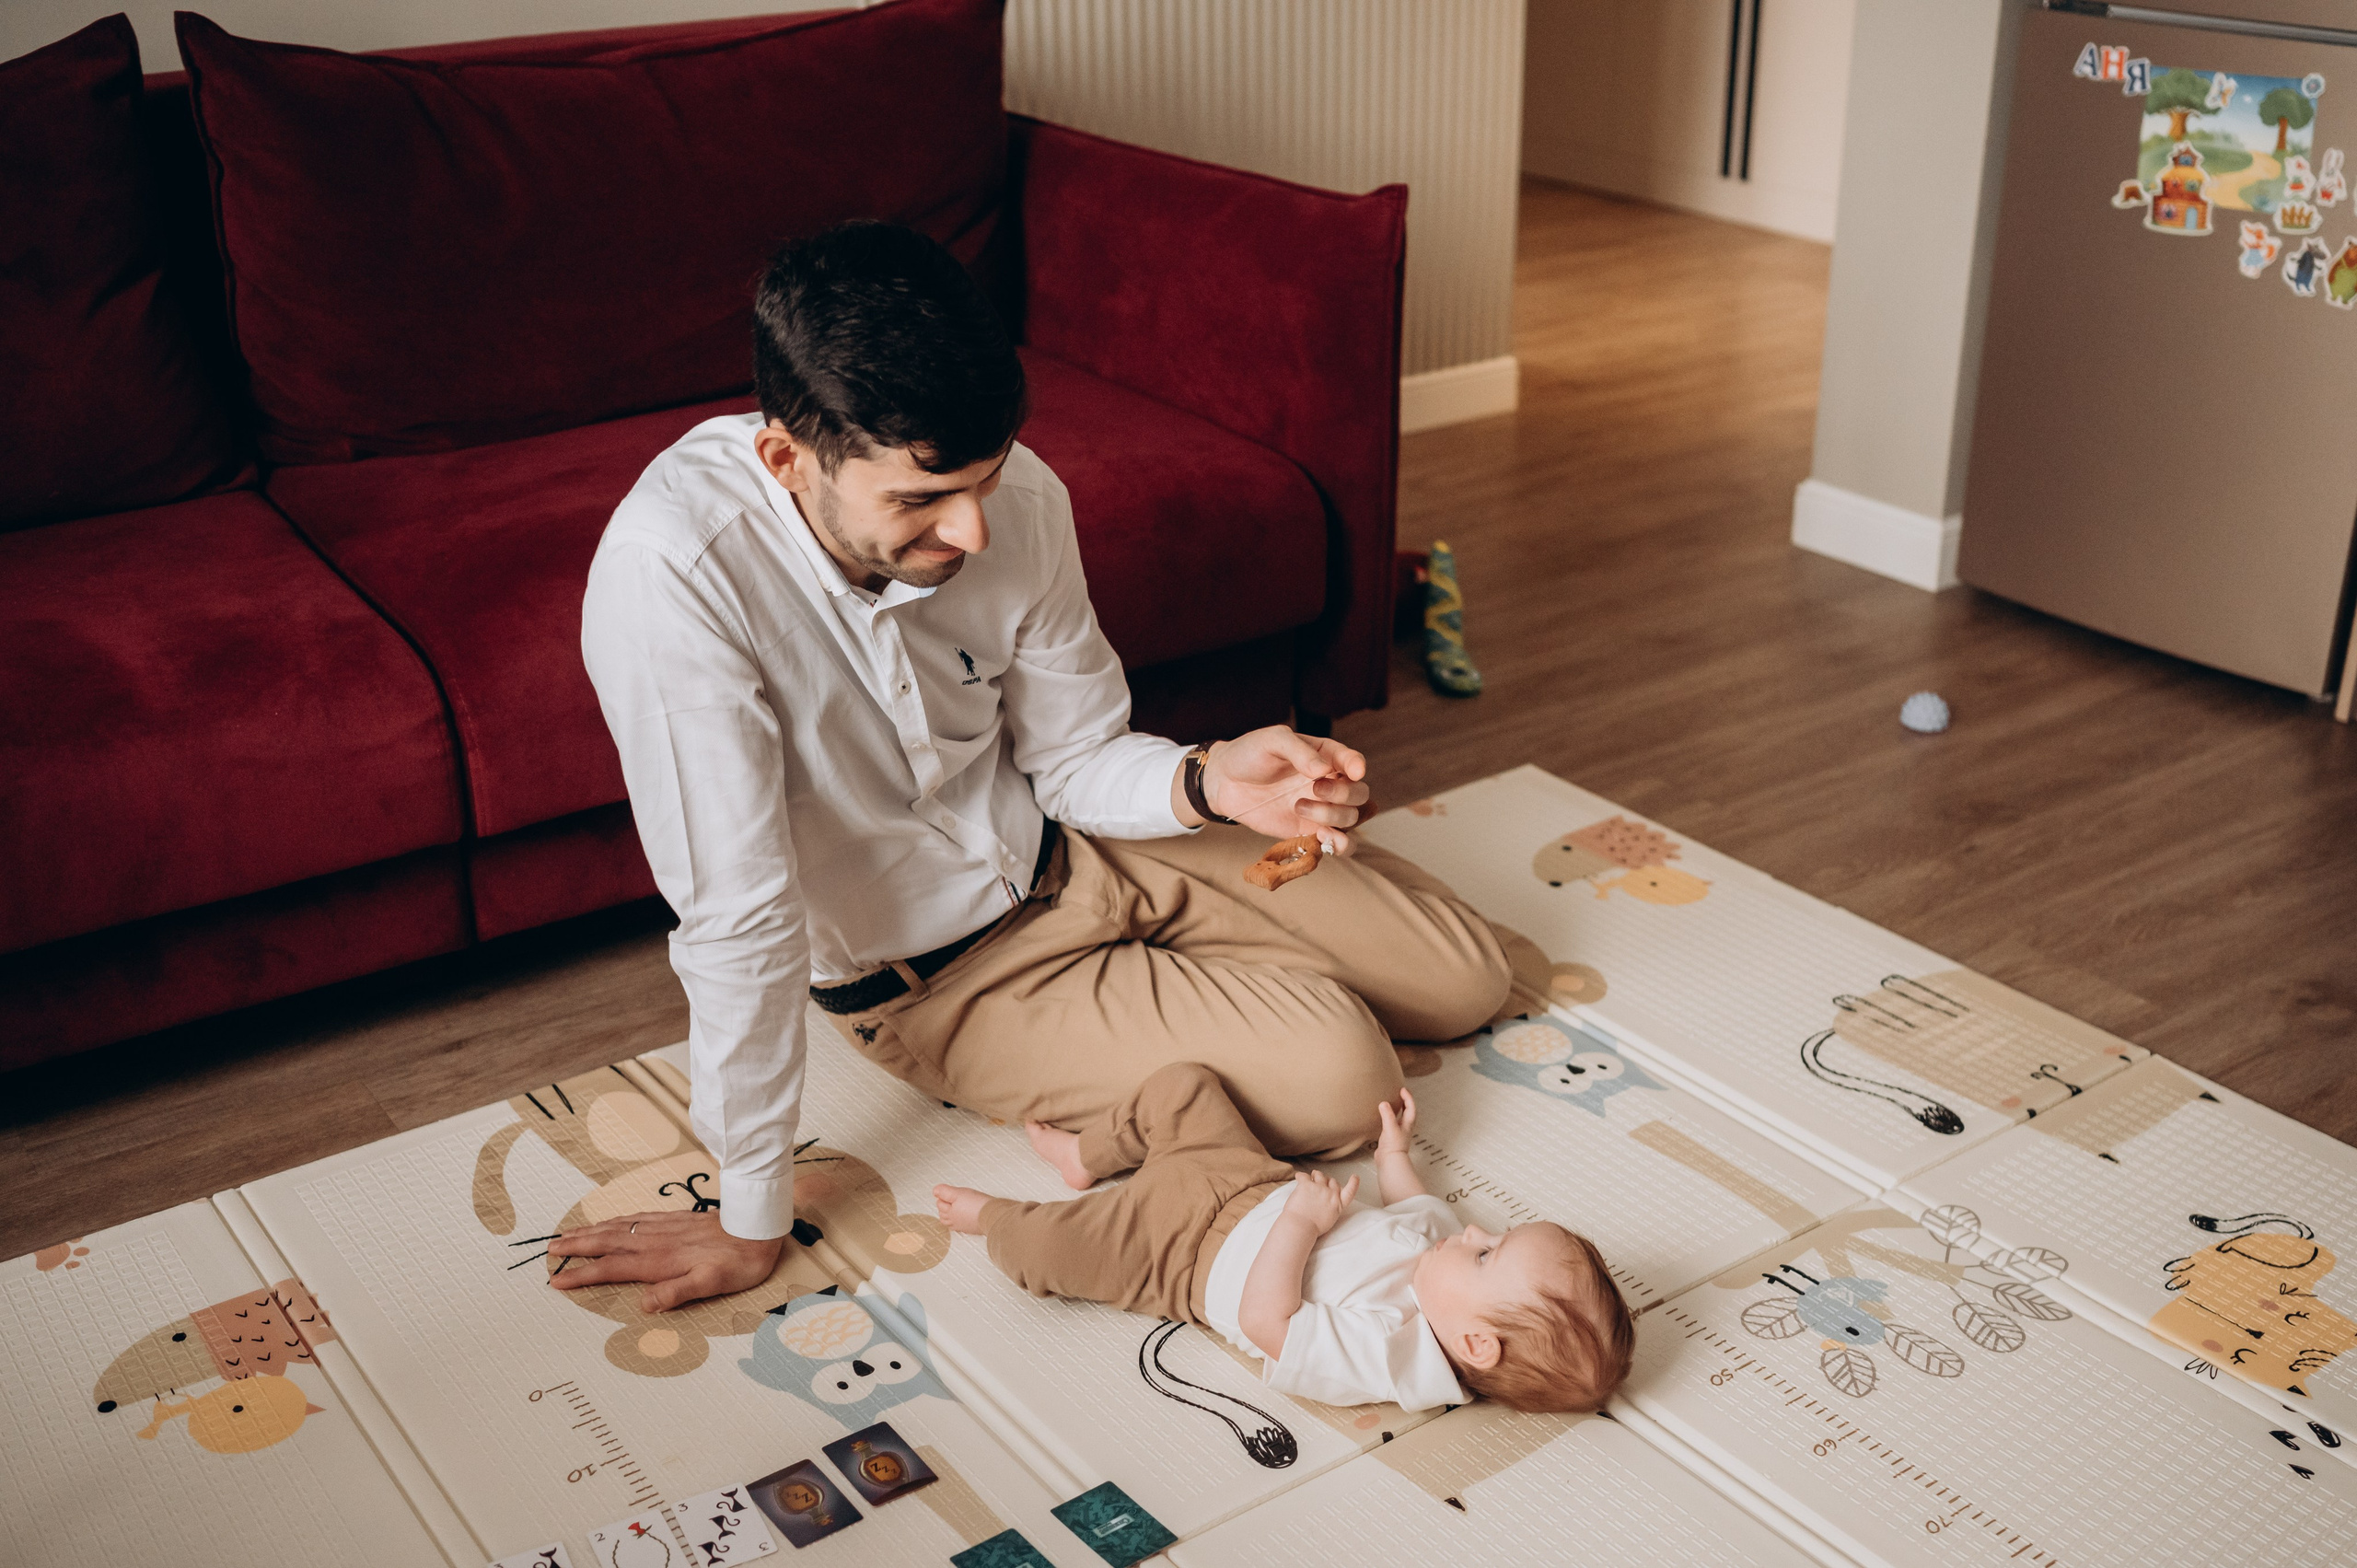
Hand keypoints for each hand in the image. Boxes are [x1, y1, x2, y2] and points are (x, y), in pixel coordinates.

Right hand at [546, 1210, 784, 1313]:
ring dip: (590, 1231)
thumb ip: (677, 1293)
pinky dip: (614, 1220)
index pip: (612, 1268)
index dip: (583, 1275)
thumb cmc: (737, 1263)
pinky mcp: (673, 1219)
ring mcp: (663, 1227)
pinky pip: (635, 1218)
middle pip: (607, 1243)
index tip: (557, 1282)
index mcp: (659, 1261)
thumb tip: (644, 1305)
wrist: (757, 1228)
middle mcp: (655, 1241)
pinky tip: (608, 1221)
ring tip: (567, 1234)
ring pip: (617, 1228)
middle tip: (549, 1250)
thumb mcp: (711, 1284)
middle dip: (576, 1247)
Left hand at [1201, 727, 1369, 850]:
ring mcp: (1320, 808)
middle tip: (1315, 788)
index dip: (1358, 767)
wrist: (1224, 782)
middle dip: (1343, 794)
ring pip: (1351, 818)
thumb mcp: (1273, 740)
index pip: (1353, 761)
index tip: (1354, 772)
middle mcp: (1329, 782)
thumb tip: (1323, 771)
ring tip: (1298, 807)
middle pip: (1359, 794)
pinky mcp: (1308, 831)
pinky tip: (1323, 837)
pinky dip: (1340, 844)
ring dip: (1332, 816)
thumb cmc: (1250, 753)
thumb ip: (1300, 752)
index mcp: (1325, 755)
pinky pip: (1337, 843)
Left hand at [1279, 1169, 1359, 1236]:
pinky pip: (1304, 1176)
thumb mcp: (1329, 1219)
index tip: (1355, 1177)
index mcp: (1338, 1205)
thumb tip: (1328, 1201)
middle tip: (1320, 1183)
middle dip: (1327, 1181)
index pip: (1350, 1192)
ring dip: (1315, 1176)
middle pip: (1332, 1180)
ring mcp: (1319, 1188)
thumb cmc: (1312, 1228)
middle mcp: (1331, 1194)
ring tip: (1311, 1179)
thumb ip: (1332, 1208)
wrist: (1301, 1227)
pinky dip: (1300, 1176)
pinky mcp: (1306, 1185)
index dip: (1353, 1183)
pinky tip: (1298, 1177)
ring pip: (1319, 1175)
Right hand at [1376, 1089, 1416, 1155]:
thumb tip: (1384, 1103)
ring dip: (1398, 1109)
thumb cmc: (1394, 1147)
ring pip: (1400, 1117)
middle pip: (1408, 1112)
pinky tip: (1383, 1117)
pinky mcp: (1390, 1137)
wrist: (1389, 1161)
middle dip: (1405, 1102)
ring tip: (1392, 1102)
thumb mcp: (1390, 1128)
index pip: (1410, 1107)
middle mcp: (1404, 1127)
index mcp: (1407, 1124)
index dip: (1408, 1097)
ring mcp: (1398, 1132)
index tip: (1402, 1089)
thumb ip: (1387, 1115)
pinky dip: (1389, 1117)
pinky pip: (1391, 1123)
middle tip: (1400, 1093)